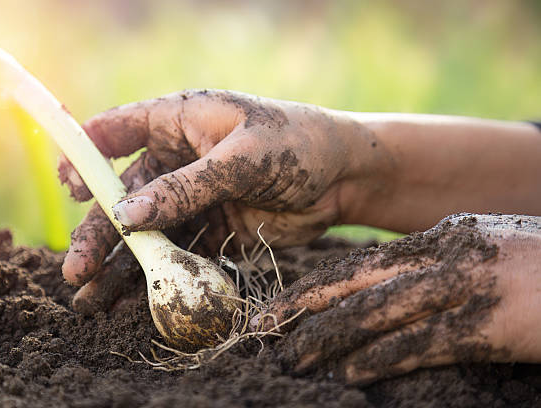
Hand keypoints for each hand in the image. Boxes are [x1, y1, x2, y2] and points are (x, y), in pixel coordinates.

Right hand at [58, 89, 379, 312]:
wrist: (344, 178)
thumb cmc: (296, 145)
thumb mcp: (242, 158)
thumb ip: (187, 186)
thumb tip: (127, 214)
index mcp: (179, 122)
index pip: (116, 131)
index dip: (86, 157)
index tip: (70, 188)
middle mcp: (178, 159)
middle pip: (125, 195)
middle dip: (100, 232)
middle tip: (77, 269)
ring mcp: (193, 197)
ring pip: (148, 231)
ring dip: (122, 262)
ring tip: (93, 296)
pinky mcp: (212, 228)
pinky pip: (178, 252)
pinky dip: (159, 274)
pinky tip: (136, 298)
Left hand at [262, 214, 540, 384]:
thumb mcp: (485, 253)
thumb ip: (440, 269)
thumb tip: (392, 296)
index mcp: (441, 238)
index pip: (361, 263)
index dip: (315, 285)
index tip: (280, 305)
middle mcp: (446, 255)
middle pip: (355, 281)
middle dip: (303, 306)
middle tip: (262, 328)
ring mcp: (467, 285)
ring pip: (377, 312)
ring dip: (328, 338)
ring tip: (293, 358)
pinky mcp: (491, 322)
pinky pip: (420, 343)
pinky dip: (379, 359)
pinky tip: (349, 374)